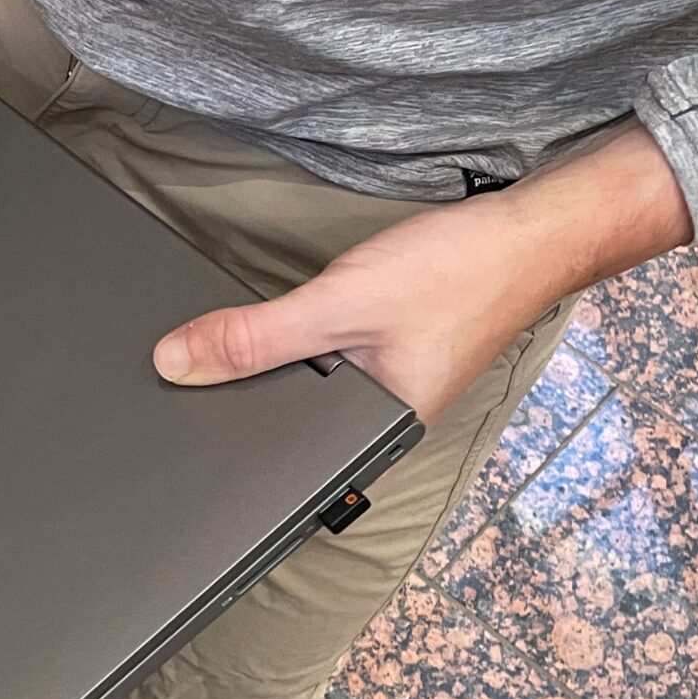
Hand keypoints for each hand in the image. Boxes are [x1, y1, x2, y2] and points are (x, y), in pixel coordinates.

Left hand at [151, 123, 693, 422]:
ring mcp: (385, 397)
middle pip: (286, 433)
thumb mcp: (339, 304)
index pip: (280, 465)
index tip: (167, 439)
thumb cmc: (457, 272)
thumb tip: (174, 362)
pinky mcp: (386, 365)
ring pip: (302, 400)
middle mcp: (381, 429)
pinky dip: (293, 353)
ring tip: (212, 361)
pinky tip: (268, 339)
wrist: (531, 233)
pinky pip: (321, 371)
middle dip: (237, 409)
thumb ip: (255, 338)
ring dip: (265, 377)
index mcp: (375, 440)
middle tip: (180, 383)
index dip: (223, 453)